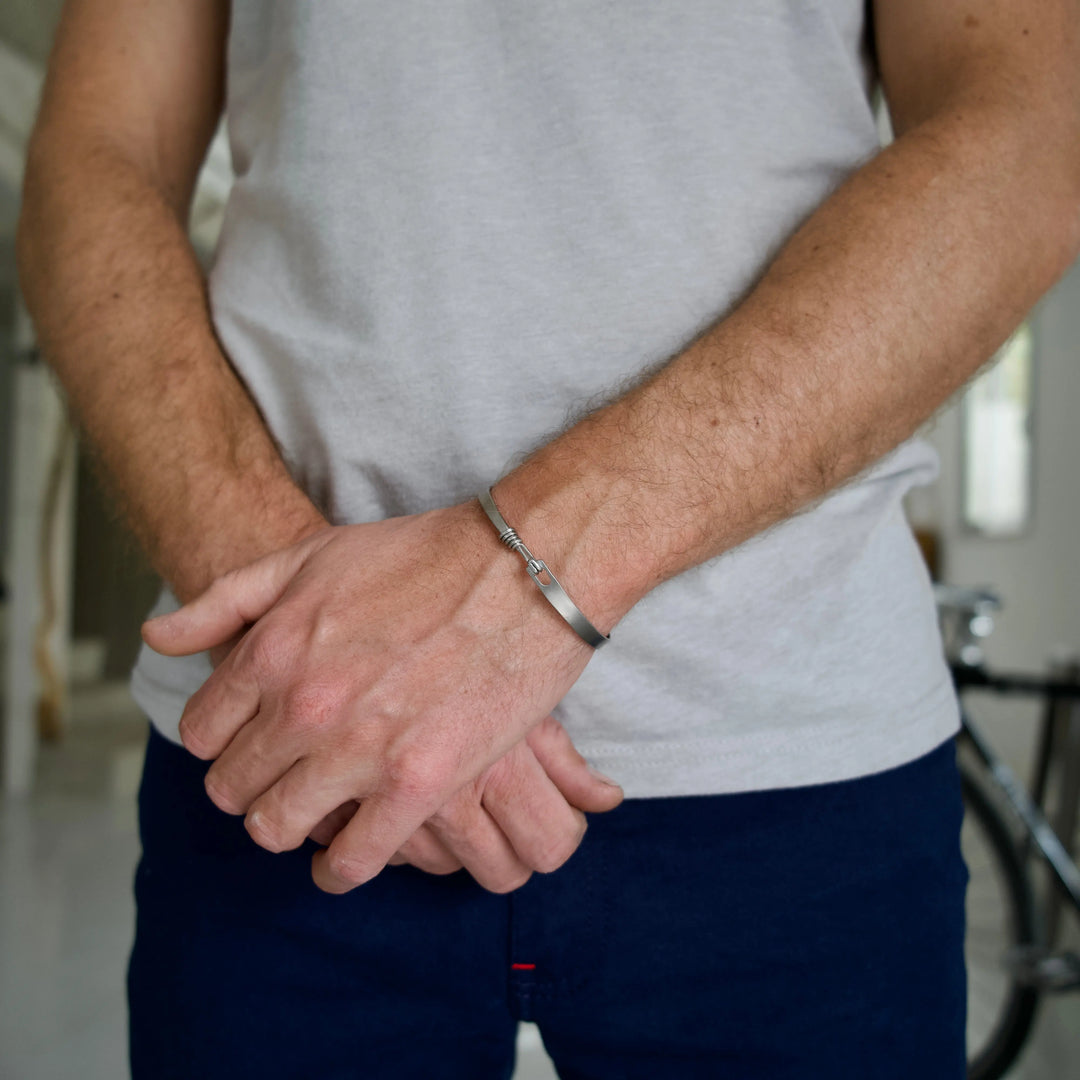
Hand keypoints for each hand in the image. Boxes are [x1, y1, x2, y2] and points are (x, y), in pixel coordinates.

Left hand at [142, 502, 597, 893]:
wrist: (520, 572)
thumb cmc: (420, 558)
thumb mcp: (311, 556)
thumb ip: (226, 599)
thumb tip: (157, 636)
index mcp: (271, 651)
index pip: (201, 734)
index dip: (222, 742)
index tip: (251, 742)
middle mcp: (303, 707)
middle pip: (232, 788)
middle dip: (251, 786)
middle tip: (283, 779)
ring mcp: (359, 751)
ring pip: (279, 830)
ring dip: (289, 828)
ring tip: (313, 817)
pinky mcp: (418, 786)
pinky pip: (352, 862)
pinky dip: (340, 869)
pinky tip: (346, 857)